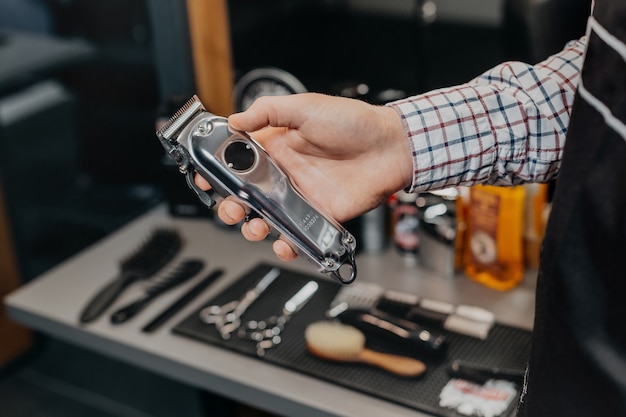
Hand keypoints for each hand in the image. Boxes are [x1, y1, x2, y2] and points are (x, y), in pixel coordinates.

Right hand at [195, 93, 411, 260]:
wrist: (391, 146)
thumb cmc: (353, 122)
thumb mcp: (305, 106)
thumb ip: (268, 111)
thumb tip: (235, 119)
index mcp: (277, 146)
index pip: (239, 160)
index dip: (219, 169)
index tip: (205, 175)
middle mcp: (285, 173)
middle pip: (247, 195)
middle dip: (230, 205)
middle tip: (228, 208)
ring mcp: (301, 195)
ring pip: (267, 218)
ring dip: (253, 227)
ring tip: (252, 227)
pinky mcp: (320, 215)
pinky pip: (297, 234)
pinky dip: (286, 245)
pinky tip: (282, 243)